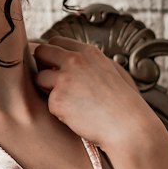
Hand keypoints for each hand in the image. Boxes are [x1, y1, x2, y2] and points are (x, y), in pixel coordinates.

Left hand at [31, 37, 155, 154]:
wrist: (129, 126)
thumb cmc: (124, 103)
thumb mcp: (112, 70)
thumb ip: (89, 62)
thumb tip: (69, 58)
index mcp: (88, 52)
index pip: (56, 41)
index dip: (53, 54)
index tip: (55, 66)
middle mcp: (74, 61)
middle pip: (41, 52)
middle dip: (41, 65)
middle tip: (50, 80)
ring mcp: (64, 80)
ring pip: (39, 78)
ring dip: (47, 89)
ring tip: (69, 101)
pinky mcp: (57, 100)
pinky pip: (48, 103)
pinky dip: (59, 111)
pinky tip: (77, 116)